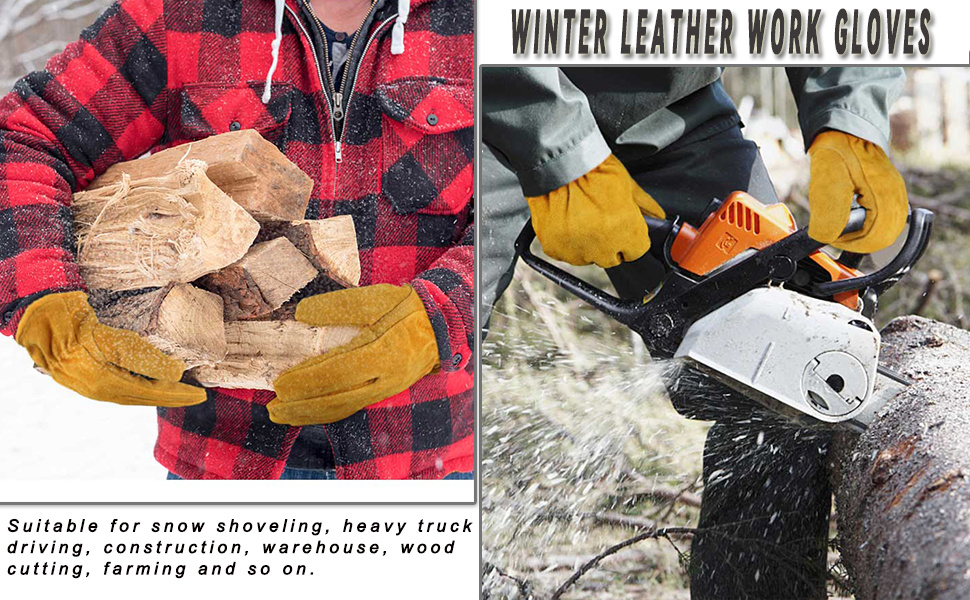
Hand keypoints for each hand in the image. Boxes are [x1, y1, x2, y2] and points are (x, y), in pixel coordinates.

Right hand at [15, 291, 206, 406]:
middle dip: (172, 397)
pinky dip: (142, 385)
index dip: (178, 395)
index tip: (200, 395)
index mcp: (105, 384)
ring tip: (179, 390)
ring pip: (134, 393)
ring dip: (158, 392)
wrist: (40, 318)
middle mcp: (99, 390)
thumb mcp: (113, 340)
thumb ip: (144, 358)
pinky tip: (151, 381)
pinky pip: (122, 385)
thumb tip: (176, 372)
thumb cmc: (75, 325)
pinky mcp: (88, 375)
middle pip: (145, 397)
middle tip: (196, 396)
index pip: (152, 393)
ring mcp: (91, 385)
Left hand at [269, 284, 438, 425]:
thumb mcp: (376, 298)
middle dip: (301, 405)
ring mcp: (386, 389)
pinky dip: (328, 411)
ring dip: (310, 414)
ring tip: (283, 414)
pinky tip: (310, 411)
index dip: (306, 381)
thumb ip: (338, 306)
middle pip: (337, 398)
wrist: (441, 324)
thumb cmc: (406, 308)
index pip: (336, 372)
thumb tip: (301, 313)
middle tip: (272, 407)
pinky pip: (352, 406)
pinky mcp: (385, 392)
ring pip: (343, 407)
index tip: (280, 383)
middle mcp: (385, 377)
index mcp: (382, 352)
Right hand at [526, 154, 665, 267]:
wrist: (558, 165)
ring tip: (579, 217)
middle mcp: (604, 248)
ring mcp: (578, 251)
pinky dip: (564, 241)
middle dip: (608, 243)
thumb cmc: (593, 170)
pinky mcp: (555, 249)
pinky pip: (564, 252)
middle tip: (598, 219)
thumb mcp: (627, 183)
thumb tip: (658, 215)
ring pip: (586, 257)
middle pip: (611, 257)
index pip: (636, 251)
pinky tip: (565, 221)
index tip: (622, 228)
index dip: (630, 239)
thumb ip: (644, 205)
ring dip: (585, 243)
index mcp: (628, 233)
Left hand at [808, 131, 907, 252]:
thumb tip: (826, 238)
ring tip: (840, 223)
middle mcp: (895, 196)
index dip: (852, 243)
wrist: (844, 129)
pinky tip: (850, 215)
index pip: (877, 238)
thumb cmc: (836, 150)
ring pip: (885, 230)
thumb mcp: (827, 181)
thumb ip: (828, 213)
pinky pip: (883, 219)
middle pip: (884, 238)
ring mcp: (894, 194)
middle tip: (834, 232)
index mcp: (885, 195)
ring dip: (861, 233)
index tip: (832, 235)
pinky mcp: (889, 193)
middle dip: (857, 240)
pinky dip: (866, 224)